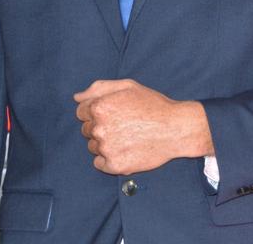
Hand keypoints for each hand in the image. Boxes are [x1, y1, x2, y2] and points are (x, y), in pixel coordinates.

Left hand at [73, 79, 209, 174]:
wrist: (176, 129)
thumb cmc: (153, 105)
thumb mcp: (128, 86)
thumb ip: (98, 88)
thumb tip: (76, 97)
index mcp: (100, 107)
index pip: (81, 112)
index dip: (98, 112)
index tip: (114, 114)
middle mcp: (99, 128)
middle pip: (86, 130)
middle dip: (101, 127)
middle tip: (124, 126)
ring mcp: (106, 148)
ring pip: (93, 147)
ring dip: (105, 144)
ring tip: (128, 138)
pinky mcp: (114, 165)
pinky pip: (100, 164)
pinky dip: (109, 159)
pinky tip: (126, 150)